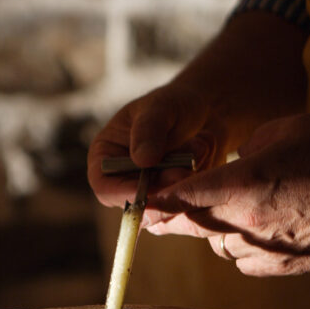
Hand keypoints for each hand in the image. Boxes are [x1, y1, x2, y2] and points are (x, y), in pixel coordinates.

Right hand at [87, 83, 226, 209]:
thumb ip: (149, 130)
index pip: (104, 187)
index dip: (125, 193)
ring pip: (164, 205)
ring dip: (186, 179)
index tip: (150, 189)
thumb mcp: (160, 107)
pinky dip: (200, 179)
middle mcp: (125, 179)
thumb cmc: (174, 103)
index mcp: (106, 157)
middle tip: (186, 168)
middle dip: (164, 188)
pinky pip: (187, 203)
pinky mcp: (174, 198)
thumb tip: (142, 160)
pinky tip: (204, 150)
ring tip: (199, 144)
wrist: (204, 110)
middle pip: (137, 202)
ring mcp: (151, 192)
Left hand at [145, 114, 309, 275]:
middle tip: (153, 217)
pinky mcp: (275, 268)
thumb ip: (249, 146)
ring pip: (218, 244)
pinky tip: (265, 230)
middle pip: (191, 226)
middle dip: (172, 219)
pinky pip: (243, 260)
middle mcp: (243, 224)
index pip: (181, 197)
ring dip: (217, 231)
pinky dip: (244, 247)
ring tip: (241, 212)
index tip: (137, 205)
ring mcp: (259, 251)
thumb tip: (234, 161)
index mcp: (241, 186)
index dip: (155, 201)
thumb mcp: (285, 129)